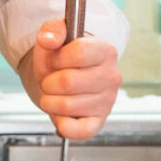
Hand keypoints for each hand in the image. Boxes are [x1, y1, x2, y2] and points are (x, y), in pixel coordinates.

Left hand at [27, 18, 120, 140]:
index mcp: (105, 51)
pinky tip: (61, 114)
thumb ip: (52, 30)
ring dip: (50, 101)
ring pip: (66, 105)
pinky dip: (63, 124)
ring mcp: (107, 101)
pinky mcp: (98, 122)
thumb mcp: (55, 35)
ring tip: (55, 94)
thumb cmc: (61, 57)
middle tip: (51, 80)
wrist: (63, 76)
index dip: (58, 57)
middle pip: (68, 82)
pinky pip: (78, 131)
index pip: (79, 52)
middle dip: (49, 82)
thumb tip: (49, 39)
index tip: (55, 59)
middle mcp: (111, 76)